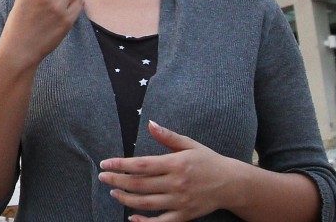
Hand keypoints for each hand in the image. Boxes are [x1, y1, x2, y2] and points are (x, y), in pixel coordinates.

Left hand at [98, 121, 234, 221]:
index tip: (104, 163)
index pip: (141, 165)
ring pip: (147, 203)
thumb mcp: (189, 144)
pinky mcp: (185, 215)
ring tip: (113, 193)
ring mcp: (180, 201)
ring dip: (126, 199)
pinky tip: (132, 218)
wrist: (232, 183)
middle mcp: (177, 183)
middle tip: (102, 177)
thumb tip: (149, 123)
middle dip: (117, 181)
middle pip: (140, 184)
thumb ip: (167, 136)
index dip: (120, 164)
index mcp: (175, 163)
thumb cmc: (208, 160)